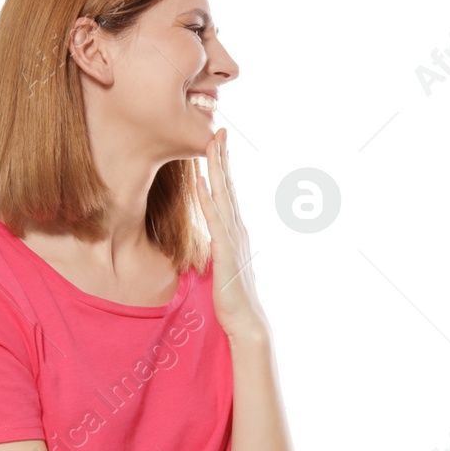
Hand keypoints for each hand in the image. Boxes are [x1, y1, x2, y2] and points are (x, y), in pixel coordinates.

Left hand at [194, 127, 266, 339]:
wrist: (246, 321)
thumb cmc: (232, 297)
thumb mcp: (222, 265)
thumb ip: (217, 246)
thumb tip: (210, 236)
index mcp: (235, 232)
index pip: (228, 194)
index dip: (223, 168)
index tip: (217, 143)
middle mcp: (237, 231)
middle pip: (228, 187)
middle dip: (222, 158)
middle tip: (219, 129)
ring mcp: (233, 240)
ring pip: (223, 197)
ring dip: (217, 170)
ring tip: (211, 145)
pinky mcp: (225, 253)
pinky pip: (215, 221)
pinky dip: (208, 200)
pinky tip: (203, 182)